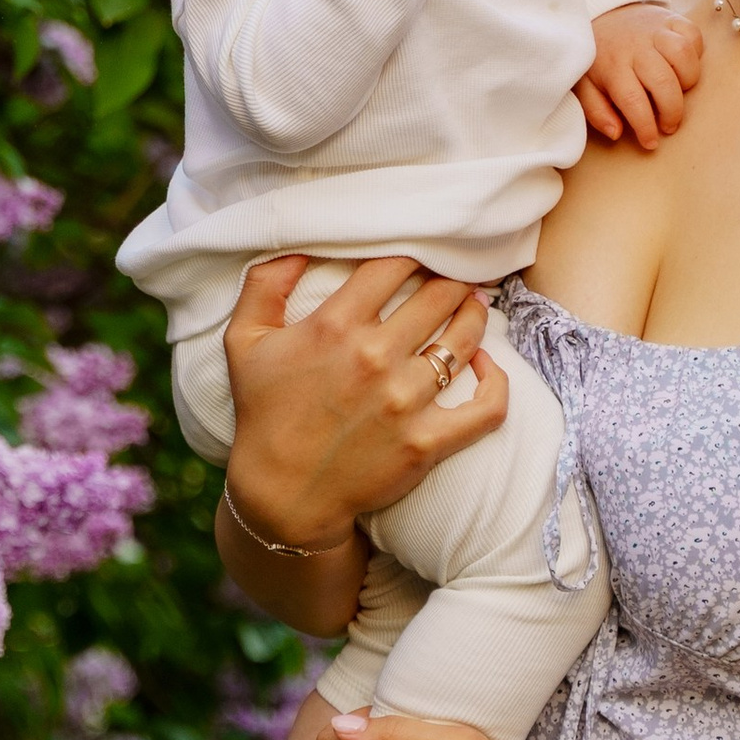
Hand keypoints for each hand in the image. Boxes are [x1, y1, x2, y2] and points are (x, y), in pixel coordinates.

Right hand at [224, 252, 508, 545]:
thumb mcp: (243, 341)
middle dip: (451, 278)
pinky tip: (487, 365)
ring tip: (475, 304)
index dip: (414, 251)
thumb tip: (300, 245)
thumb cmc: (264, 413)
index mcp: (334, 326)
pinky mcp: (427, 442)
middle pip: (437, 295)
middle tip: (457, 274)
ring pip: (464, 339)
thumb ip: (265, 283)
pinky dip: (495, 382)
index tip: (422, 252)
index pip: (393, 266)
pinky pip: (484, 407)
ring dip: (475, 314)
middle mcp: (374, 357)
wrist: (282, 495)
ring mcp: (405, 401)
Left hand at [576, 0, 701, 148]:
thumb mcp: (586, 86)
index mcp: (612, 65)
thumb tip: (617, 133)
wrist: (602, 13)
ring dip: (687, 80)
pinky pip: (693, 35)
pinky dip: (696, 54)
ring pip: (683, 55)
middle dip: (672, 111)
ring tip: (678, 91)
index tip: (651, 143)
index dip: (646, 126)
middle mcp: (635, 47)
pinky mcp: (671, 19)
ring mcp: (655, 30)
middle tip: (668, 125)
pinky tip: (684, 66)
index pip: (632, 100)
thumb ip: (597, 112)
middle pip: (663, 81)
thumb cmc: (597, 58)